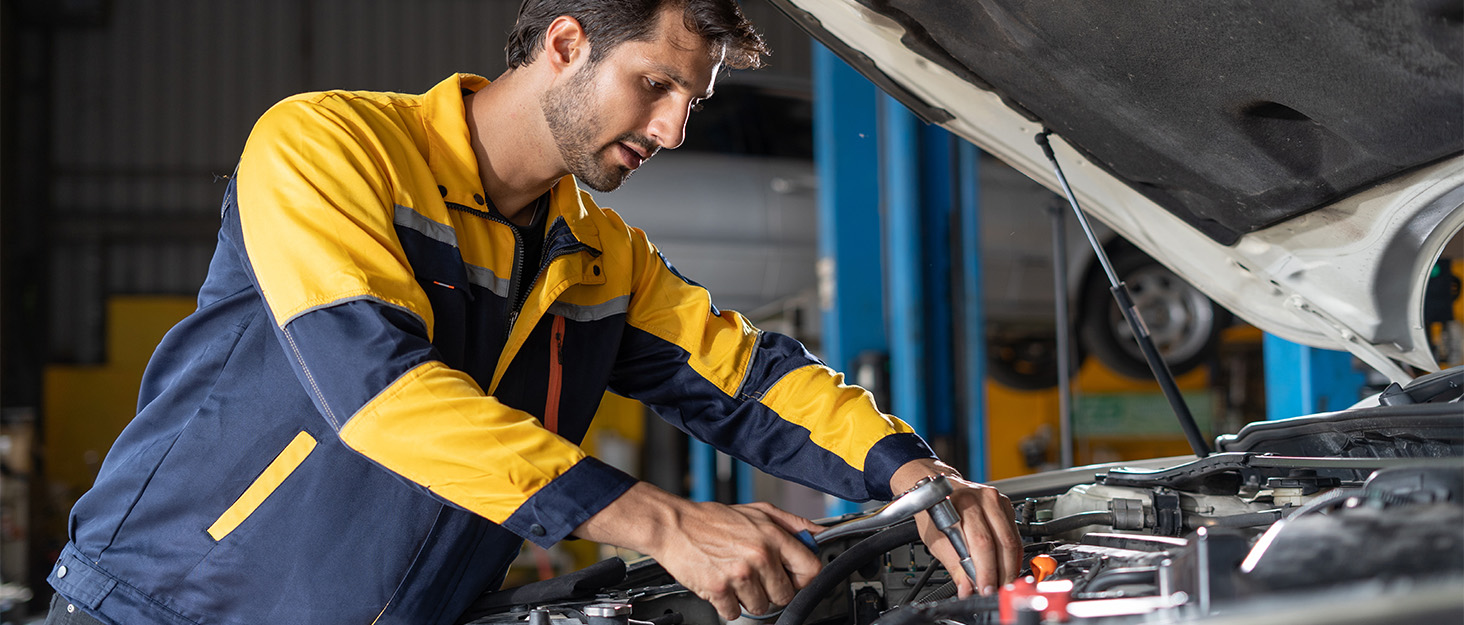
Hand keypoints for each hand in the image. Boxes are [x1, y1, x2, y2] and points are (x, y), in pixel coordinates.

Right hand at [573, 482, 823, 620]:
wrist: (674, 525)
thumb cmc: (714, 519)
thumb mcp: (759, 511)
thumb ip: (792, 523)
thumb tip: (818, 534)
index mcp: (773, 535)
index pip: (811, 569)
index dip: (803, 578)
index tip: (793, 577)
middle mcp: (759, 555)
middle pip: (786, 595)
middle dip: (772, 590)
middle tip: (757, 577)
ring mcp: (739, 574)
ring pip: (761, 607)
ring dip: (749, 599)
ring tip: (737, 579)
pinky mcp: (719, 590)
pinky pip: (734, 613)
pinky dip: (728, 605)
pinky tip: (723, 586)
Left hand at [891, 459, 1021, 596]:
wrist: (935, 487)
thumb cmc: (933, 511)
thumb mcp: (935, 539)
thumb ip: (953, 566)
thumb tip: (967, 590)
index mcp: (962, 505)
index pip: (981, 543)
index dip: (986, 571)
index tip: (985, 589)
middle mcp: (982, 499)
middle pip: (1002, 543)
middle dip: (1001, 573)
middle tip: (996, 591)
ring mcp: (996, 500)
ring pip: (1012, 540)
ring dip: (1010, 567)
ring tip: (1002, 584)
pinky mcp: (1005, 505)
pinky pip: (1015, 535)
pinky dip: (1012, 556)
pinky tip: (1007, 569)